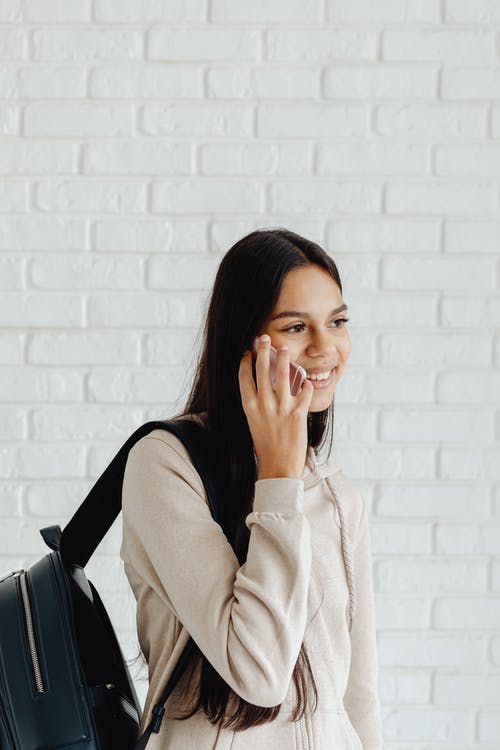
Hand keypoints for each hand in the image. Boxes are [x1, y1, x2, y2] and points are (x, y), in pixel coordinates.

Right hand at [238, 334, 314, 478]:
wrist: (277, 466)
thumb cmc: (265, 446)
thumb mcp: (254, 422)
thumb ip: (256, 404)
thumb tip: (261, 387)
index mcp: (249, 407)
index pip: (243, 377)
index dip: (245, 361)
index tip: (247, 352)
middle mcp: (263, 404)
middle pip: (261, 370)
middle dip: (263, 350)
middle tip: (264, 338)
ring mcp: (280, 408)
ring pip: (282, 375)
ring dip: (284, 358)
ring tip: (284, 348)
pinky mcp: (297, 413)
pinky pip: (303, 391)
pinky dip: (305, 384)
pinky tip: (306, 380)